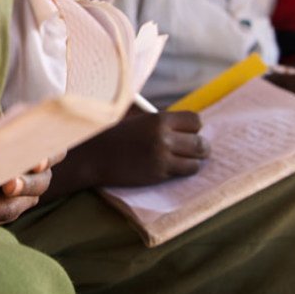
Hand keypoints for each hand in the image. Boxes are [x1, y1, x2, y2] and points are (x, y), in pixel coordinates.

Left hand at [0, 153, 64, 223]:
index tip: (37, 162)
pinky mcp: (6, 215)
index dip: (49, 157)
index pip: (55, 153)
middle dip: (23, 185)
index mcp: (38, 151)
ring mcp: (24, 200)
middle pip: (38, 184)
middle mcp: (39, 178)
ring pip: (12, 207)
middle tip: (8, 185)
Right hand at [79, 111, 208, 187]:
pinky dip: (184, 171)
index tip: (189, 133)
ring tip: (186, 160)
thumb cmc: (114, 135)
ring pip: (196, 160)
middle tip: (194, 150)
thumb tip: (182, 126)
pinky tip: (175, 168)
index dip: (194, 128)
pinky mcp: (158, 174)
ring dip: (194, 161)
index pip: (195, 121)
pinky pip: (185, 172)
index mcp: (158, 119)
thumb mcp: (136, 119)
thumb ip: (158, 121)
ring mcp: (162, 157)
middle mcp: (163, 137)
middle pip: (200, 143)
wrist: (94, 157)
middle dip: (200, 147)